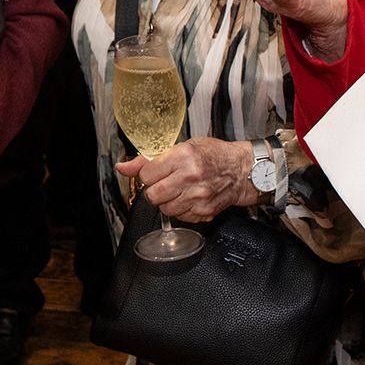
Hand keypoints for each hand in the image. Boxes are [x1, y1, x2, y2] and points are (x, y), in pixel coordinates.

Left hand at [115, 137, 260, 220]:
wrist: (241, 170)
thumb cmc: (213, 155)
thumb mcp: (182, 146)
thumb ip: (149, 159)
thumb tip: (123, 168)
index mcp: (183, 156)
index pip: (147, 175)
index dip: (148, 175)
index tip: (155, 172)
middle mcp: (190, 177)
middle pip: (153, 195)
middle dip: (155, 191)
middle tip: (164, 183)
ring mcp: (198, 196)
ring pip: (165, 209)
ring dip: (167, 202)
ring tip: (178, 190)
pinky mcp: (204, 211)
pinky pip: (180, 217)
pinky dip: (181, 210)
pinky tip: (189, 198)